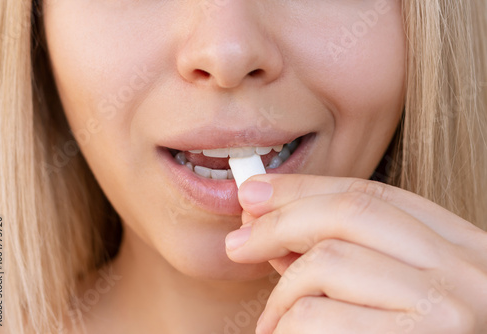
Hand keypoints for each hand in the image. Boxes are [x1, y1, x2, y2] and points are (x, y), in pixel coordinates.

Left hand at [225, 174, 486, 333]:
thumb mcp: (390, 290)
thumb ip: (339, 256)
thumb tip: (270, 227)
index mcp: (459, 246)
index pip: (370, 195)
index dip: (303, 188)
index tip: (255, 192)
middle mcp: (463, 268)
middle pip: (346, 214)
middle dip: (278, 223)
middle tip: (238, 244)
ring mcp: (445, 306)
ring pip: (325, 263)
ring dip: (282, 293)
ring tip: (272, 323)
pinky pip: (317, 317)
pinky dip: (285, 326)